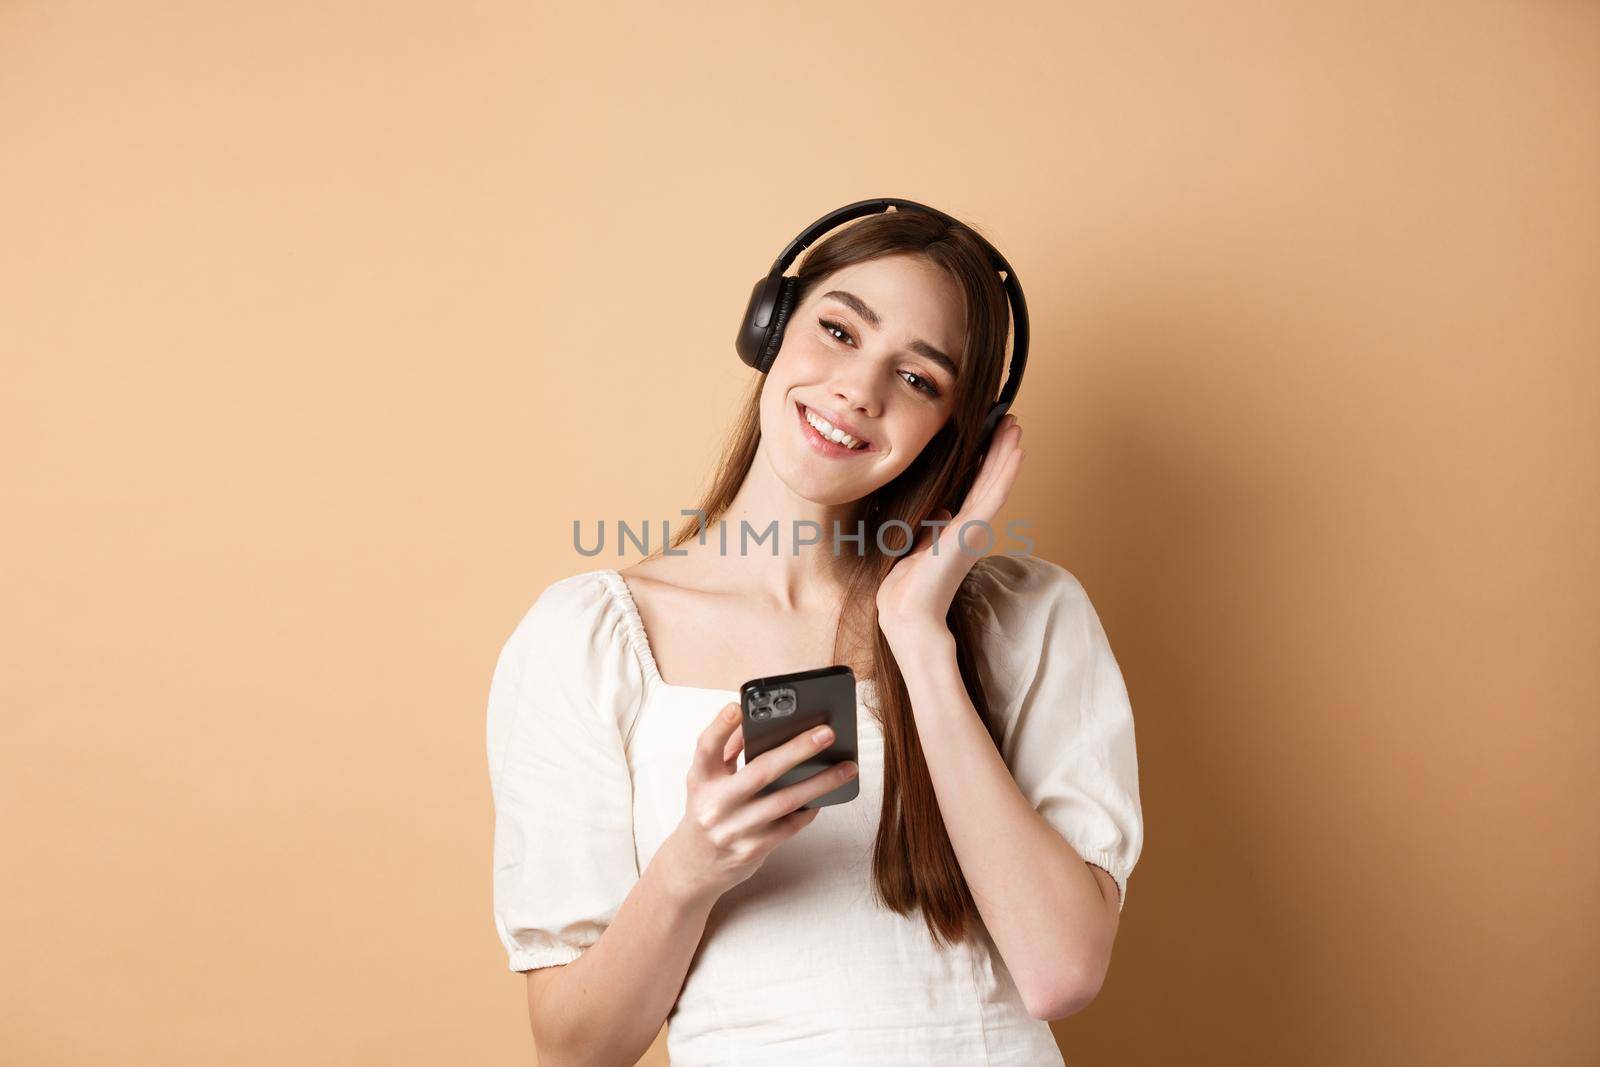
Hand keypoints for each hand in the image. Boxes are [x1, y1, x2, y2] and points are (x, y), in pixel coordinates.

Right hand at [662, 701, 858, 905]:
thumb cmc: (708, 811)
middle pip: (760, 771)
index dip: (721, 726)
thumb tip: (758, 724)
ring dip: (820, 782)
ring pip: (784, 800)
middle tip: (827, 733)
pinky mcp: (752, 850)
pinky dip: (810, 808)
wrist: (694, 865)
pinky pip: (790, 825)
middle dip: (797, 749)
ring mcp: (735, 829)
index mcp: (701, 779)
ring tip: (847, 767)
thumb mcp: (706, 780)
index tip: (739, 706)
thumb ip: (728, 751)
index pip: (707, 747)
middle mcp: (715, 804)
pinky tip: (826, 796)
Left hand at [875, 414, 1023, 637]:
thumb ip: (932, 528)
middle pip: (990, 479)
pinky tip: (1016, 450)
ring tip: (1015, 425)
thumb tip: (940, 510)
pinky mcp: (973, 530)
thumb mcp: (918, 546)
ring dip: (1007, 452)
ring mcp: (975, 528)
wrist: (907, 611)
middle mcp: (971, 527)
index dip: (986, 460)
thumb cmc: (907, 586)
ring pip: (996, 481)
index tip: (990, 434)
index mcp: (959, 529)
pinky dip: (1006, 471)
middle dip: (1000, 448)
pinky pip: (994, 495)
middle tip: (1009, 420)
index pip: (976, 487)